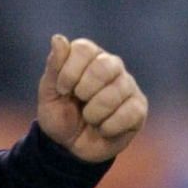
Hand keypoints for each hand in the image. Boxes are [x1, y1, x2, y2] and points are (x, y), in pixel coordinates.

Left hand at [37, 35, 148, 162]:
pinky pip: (129, 113)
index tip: (62, 90)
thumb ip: (54, 67)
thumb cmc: (60, 116)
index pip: (83, 49)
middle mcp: (112, 66)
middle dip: (84, 90)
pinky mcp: (138, 108)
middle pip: (104, 66)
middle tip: (79, 102)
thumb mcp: (49, 94)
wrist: (70, 148)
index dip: (69, 72)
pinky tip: (103, 128)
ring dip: (94, 113)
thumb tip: (58, 38)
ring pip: (115, 92)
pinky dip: (108, 127)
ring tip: (90, 119)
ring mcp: (128, 86)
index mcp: (89, 56)